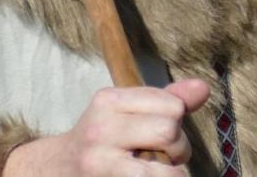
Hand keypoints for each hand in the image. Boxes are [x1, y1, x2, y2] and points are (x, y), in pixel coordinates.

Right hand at [6, 81, 210, 176]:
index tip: (163, 132)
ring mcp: (99, 162)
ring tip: (159, 172)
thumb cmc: (102, 141)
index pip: (171, 104)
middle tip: (167, 158)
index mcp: (109, 101)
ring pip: (165, 169)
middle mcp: (101, 129)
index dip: (177, 120)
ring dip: (172, 174)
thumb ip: (166, 100)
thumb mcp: (127, 113)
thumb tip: (203, 88)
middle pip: (169, 131)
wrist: (53, 171)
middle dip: (179, 148)